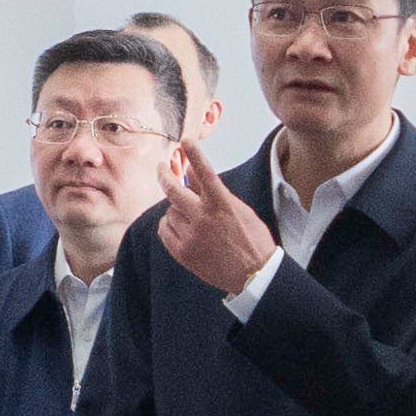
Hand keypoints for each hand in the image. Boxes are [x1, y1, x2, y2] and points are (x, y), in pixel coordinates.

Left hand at [154, 149, 272, 298]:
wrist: (254, 275)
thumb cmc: (251, 240)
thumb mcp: (240, 210)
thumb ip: (215, 194)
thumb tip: (194, 176)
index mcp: (222, 204)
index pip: (205, 172)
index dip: (195, 154)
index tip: (186, 140)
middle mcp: (204, 218)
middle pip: (173, 190)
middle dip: (164, 175)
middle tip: (161, 168)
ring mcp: (191, 236)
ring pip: (169, 211)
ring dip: (176, 209)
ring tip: (189, 216)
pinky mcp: (183, 252)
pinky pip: (164, 230)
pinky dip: (168, 225)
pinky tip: (178, 227)